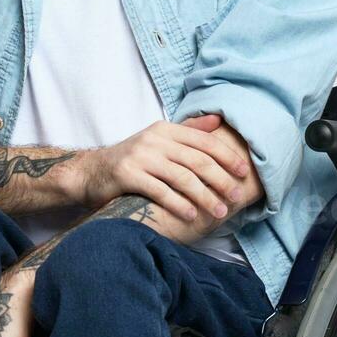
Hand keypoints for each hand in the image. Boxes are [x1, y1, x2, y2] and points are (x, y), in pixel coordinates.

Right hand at [78, 115, 250, 221]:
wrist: (93, 171)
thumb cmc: (134, 159)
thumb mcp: (160, 140)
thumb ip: (188, 131)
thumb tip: (218, 120)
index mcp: (166, 129)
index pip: (204, 141)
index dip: (227, 156)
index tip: (244, 173)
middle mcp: (154, 139)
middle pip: (197, 160)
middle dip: (220, 180)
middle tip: (235, 197)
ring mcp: (140, 156)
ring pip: (182, 177)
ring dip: (204, 197)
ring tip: (218, 212)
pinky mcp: (127, 174)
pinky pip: (160, 191)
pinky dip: (179, 205)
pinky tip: (192, 216)